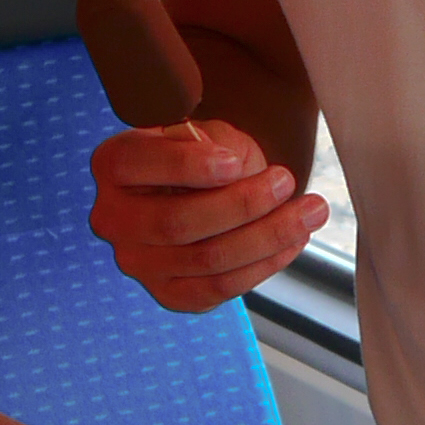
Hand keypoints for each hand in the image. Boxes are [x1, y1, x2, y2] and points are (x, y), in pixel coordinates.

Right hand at [88, 120, 326, 315]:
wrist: (205, 187)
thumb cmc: (206, 151)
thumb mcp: (205, 131)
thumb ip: (213, 144)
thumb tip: (237, 175)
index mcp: (113, 165)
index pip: (137, 164)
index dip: (188, 167)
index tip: (235, 162)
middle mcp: (113, 218)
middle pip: (178, 222)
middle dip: (242, 204)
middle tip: (286, 182)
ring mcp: (138, 262)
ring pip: (207, 260)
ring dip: (267, 236)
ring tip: (311, 211)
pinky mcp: (168, 293)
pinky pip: (219, 289)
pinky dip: (264, 266)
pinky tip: (294, 242)